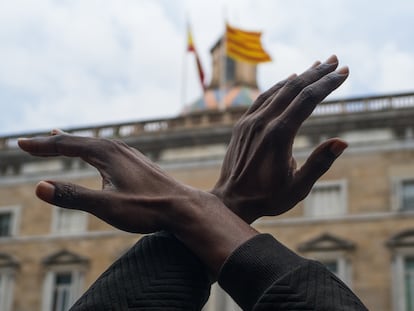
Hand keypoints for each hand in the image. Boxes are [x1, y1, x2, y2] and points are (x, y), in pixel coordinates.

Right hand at [18, 130, 257, 273]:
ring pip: (94, 144)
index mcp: (106, 153)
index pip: (67, 144)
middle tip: (34, 141)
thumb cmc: (147, 208)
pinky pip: (107, 151)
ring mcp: (129, 154)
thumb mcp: (107, 206)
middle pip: (79, 141)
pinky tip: (97, 156)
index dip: (42, 145)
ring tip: (60, 138)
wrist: (184, 208)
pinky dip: (91, 150)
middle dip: (54, 142)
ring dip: (74, 142)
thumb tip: (39, 187)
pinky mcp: (137, 163)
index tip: (21, 143)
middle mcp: (117, 148)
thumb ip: (73, 196)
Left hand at [211, 55, 348, 222]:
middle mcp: (263, 122)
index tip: (344, 72)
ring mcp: (250, 121)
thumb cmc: (266, 197)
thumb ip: (319, 164)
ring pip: (278, 90)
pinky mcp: (242, 124)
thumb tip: (342, 142)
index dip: (327, 83)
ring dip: (300, 76)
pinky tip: (289, 80)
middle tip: (336, 60)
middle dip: (317, 73)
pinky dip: (278, 87)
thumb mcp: (298, 188)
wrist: (230, 199)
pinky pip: (262, 98)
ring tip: (318, 65)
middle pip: (294, 88)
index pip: (308, 99)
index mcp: (279, 135)